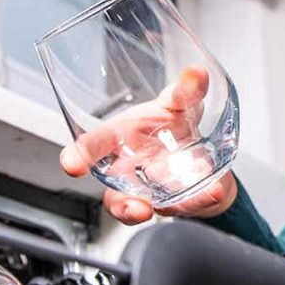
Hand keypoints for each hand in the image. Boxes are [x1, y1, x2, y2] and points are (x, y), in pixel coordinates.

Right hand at [59, 65, 237, 224]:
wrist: (202, 153)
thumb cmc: (174, 126)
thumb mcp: (181, 104)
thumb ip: (187, 90)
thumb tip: (195, 72)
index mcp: (122, 137)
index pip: (94, 147)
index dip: (79, 156)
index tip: (72, 165)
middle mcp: (129, 168)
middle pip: (114, 191)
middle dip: (123, 204)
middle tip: (136, 208)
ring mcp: (149, 189)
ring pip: (141, 209)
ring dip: (155, 213)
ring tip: (173, 207)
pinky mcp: (174, 201)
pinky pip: (181, 206)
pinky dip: (199, 200)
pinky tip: (212, 192)